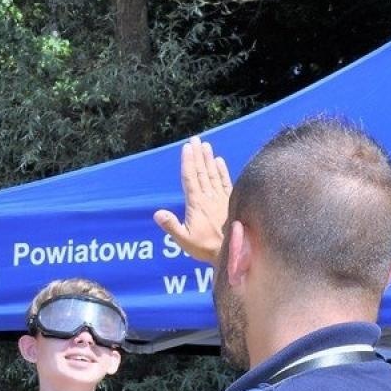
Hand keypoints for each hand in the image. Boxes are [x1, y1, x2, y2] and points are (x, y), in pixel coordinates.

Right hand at [154, 139, 230, 264]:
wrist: (234, 251)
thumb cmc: (207, 248)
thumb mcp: (185, 241)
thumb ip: (171, 226)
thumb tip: (157, 213)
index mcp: (196, 204)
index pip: (190, 179)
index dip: (188, 162)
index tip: (187, 148)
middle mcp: (209, 198)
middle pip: (202, 172)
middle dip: (198, 155)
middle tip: (195, 139)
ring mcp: (221, 199)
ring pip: (213, 175)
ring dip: (209, 159)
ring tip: (206, 145)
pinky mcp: (232, 202)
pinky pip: (226, 183)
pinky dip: (223, 171)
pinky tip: (220, 161)